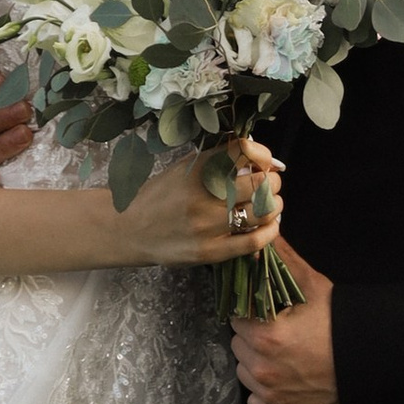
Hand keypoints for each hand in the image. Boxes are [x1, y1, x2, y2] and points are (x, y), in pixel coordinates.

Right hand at [115, 137, 284, 269]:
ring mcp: (207, 225)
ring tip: (271, 203)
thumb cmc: (158, 196)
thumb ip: (215, 160)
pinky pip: (253, 241)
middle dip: (271, 180)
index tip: (265, 160)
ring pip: (261, 211)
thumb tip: (254, 155)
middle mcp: (203, 195)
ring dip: (274, 204)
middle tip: (269, 182)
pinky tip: (270, 225)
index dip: (262, 154)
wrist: (129, 229)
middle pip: (258, 182)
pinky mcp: (210, 251)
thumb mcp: (183, 168)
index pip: (242, 152)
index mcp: (196, 169)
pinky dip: (270, 231)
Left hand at [230, 243, 342, 403]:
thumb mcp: (314, 287)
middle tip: (281, 332)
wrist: (375, 367)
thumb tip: (264, 235)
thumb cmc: (344, 325)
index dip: (250, 312)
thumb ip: (283, 260)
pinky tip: (288, 380)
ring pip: (244, 372)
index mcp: (265, 335)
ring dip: (257, 364)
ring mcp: (269, 395)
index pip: (235, 316)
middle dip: (253, 336)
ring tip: (286, 356)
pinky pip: (256, 402)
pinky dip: (266, 393)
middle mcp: (261, 368)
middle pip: (238, 344)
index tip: (266, 312)